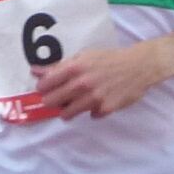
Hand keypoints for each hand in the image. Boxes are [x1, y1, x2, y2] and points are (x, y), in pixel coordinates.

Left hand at [32, 40, 166, 120]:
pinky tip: (97, 103)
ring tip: (75, 104)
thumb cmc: (108, 60)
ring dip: (68, 110)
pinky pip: (90, 116)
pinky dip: (91, 111)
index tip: (45, 89)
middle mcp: (82, 83)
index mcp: (74, 68)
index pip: (45, 84)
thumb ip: (59, 66)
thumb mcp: (83, 57)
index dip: (42, 88)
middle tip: (59, 98)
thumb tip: (34, 71)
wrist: (138, 66)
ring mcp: (94, 98)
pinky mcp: (105, 109)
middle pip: (51, 101)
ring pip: (67, 114)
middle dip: (52, 101)